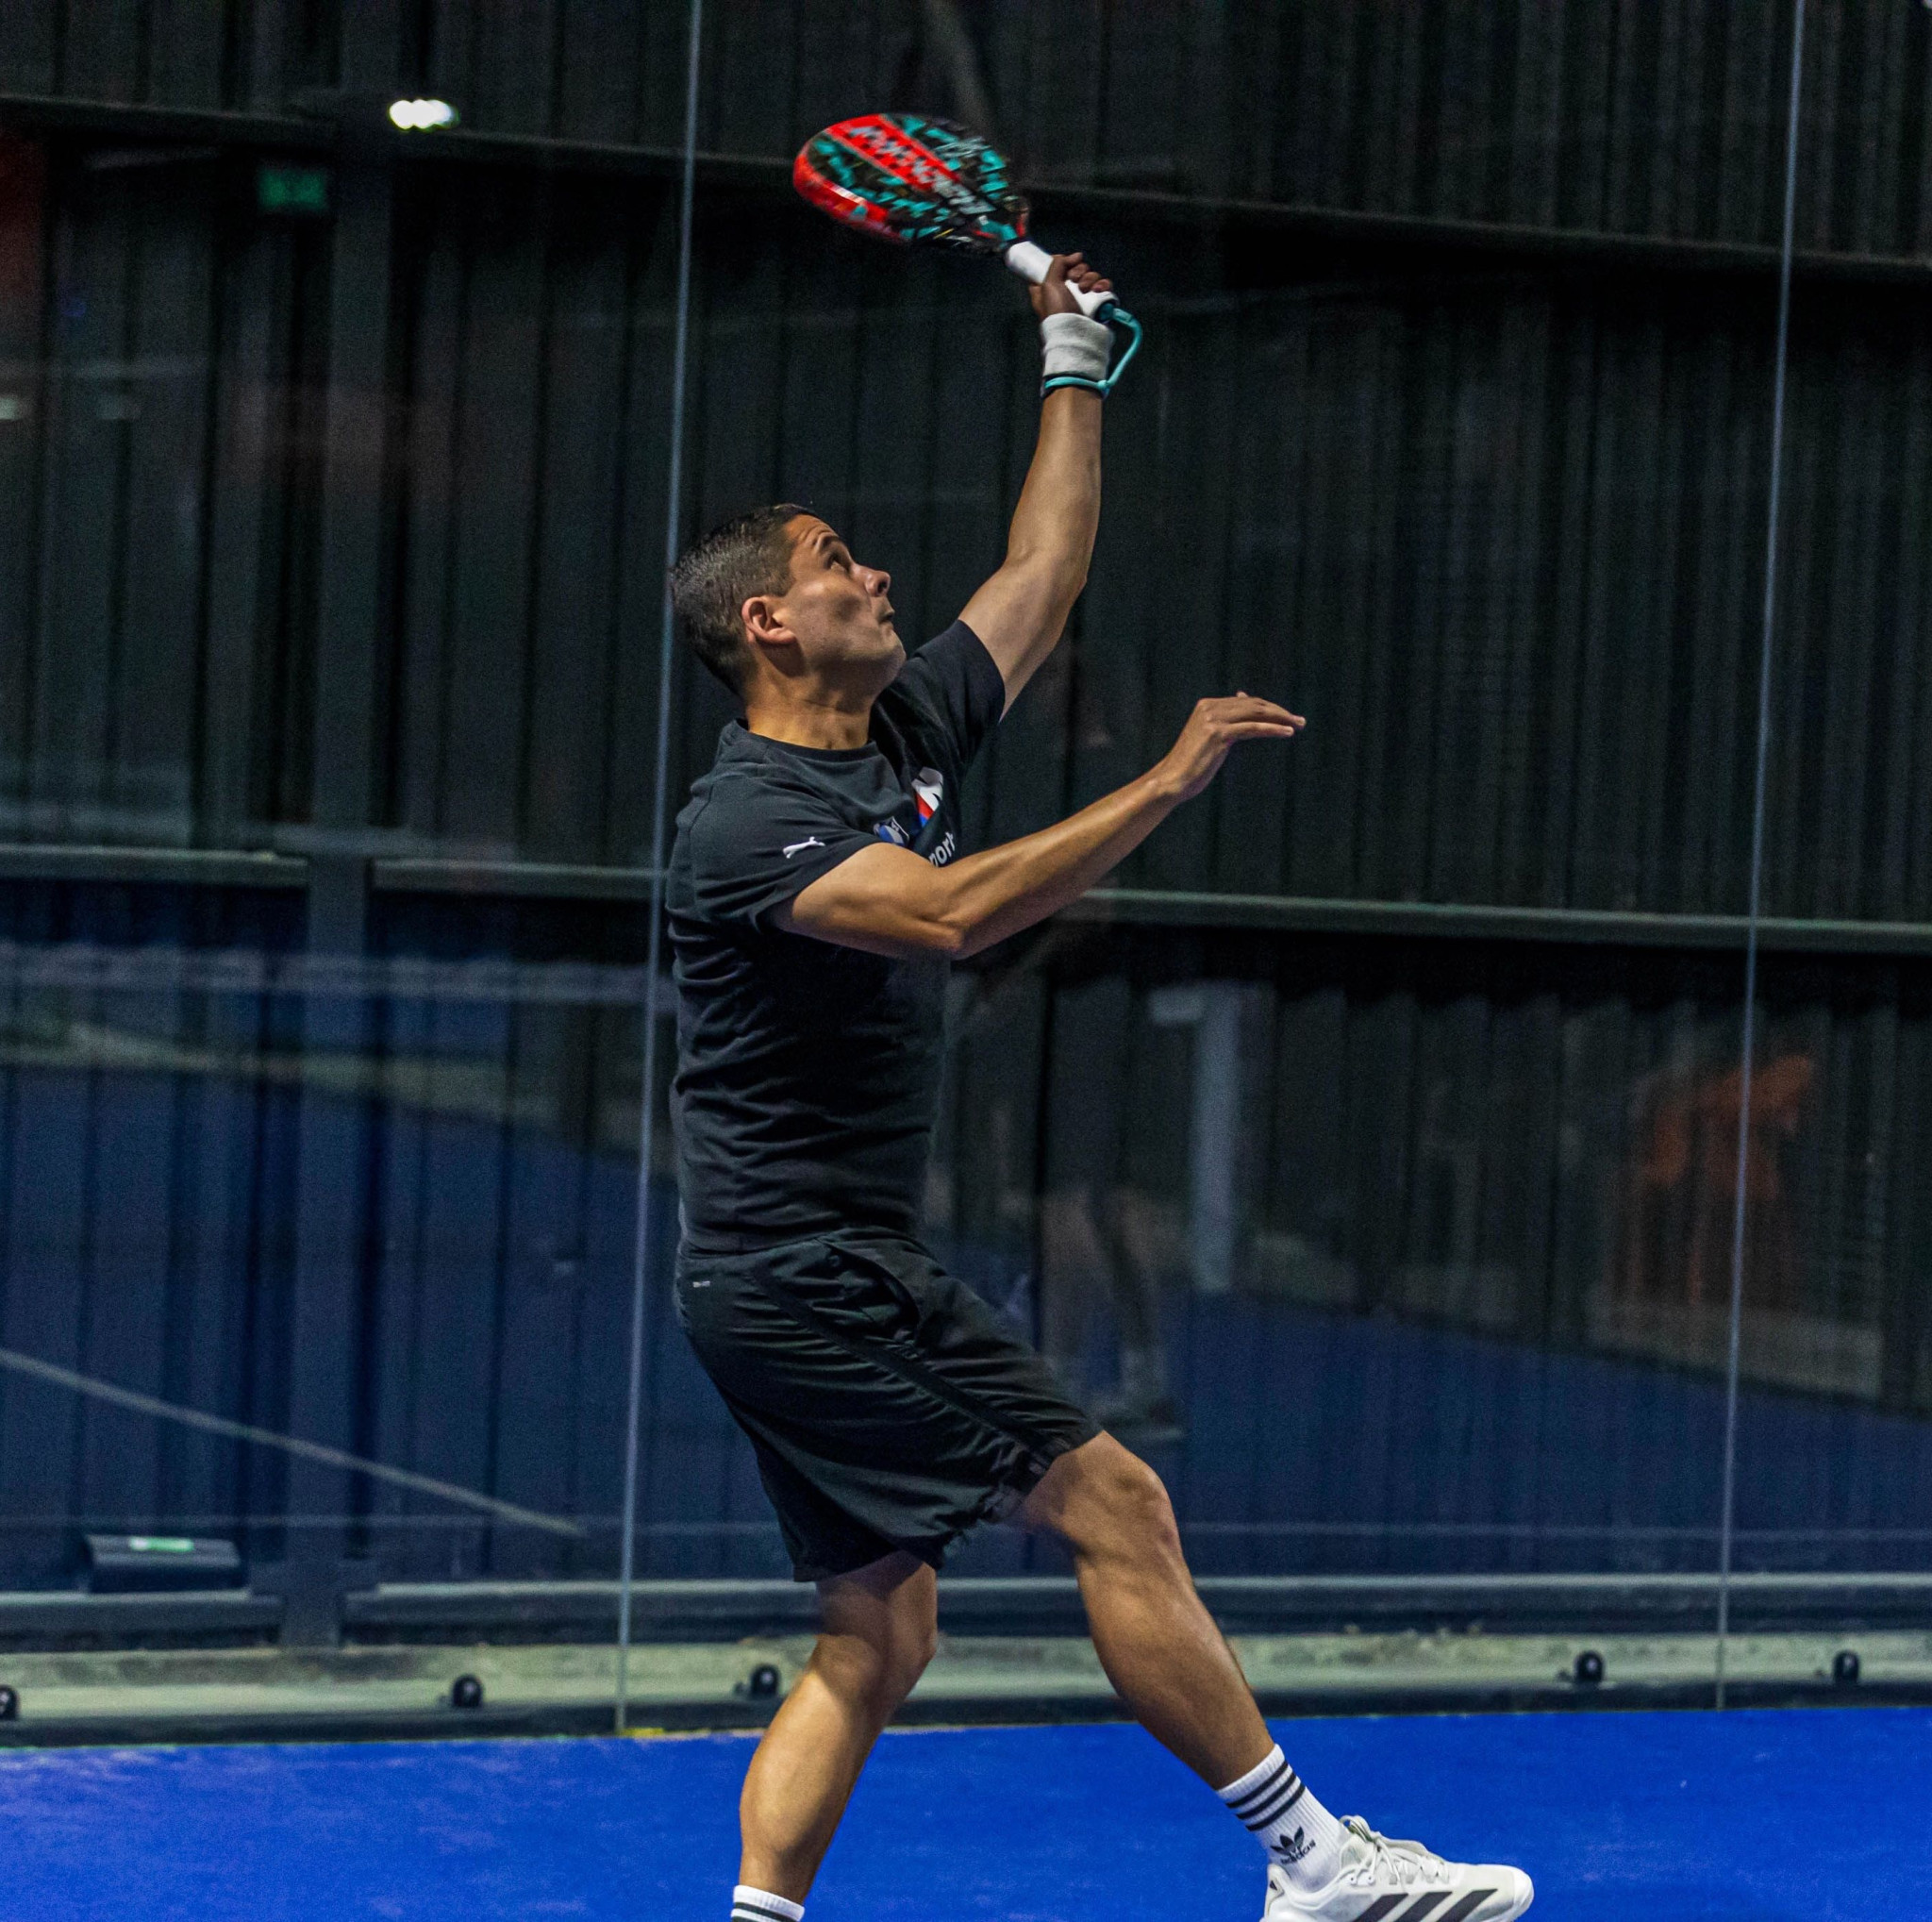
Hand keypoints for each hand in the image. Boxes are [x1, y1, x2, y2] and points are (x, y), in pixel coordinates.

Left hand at [1030, 250, 1112, 317]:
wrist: (1075, 335)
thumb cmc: (1057, 312)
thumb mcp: (1048, 284)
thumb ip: (1057, 264)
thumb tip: (1075, 256)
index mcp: (1050, 289)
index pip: (1059, 267)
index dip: (1063, 262)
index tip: (1065, 263)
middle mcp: (1067, 293)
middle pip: (1078, 269)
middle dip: (1078, 271)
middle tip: (1075, 280)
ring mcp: (1084, 299)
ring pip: (1092, 276)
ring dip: (1090, 279)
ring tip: (1086, 290)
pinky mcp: (1099, 303)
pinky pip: (1105, 286)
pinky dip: (1103, 285)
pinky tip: (1098, 290)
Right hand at [1153, 693, 1303, 803]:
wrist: (1172, 779)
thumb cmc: (1191, 763)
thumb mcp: (1209, 737)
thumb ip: (1225, 722)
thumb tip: (1241, 703)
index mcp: (1207, 705)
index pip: (1246, 702)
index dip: (1269, 708)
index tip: (1287, 717)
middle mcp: (1210, 708)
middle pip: (1254, 704)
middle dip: (1280, 711)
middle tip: (1300, 721)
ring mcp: (1213, 720)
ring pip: (1256, 713)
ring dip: (1281, 718)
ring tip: (1298, 725)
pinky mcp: (1219, 734)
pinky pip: (1253, 728)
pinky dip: (1273, 728)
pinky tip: (1287, 732)